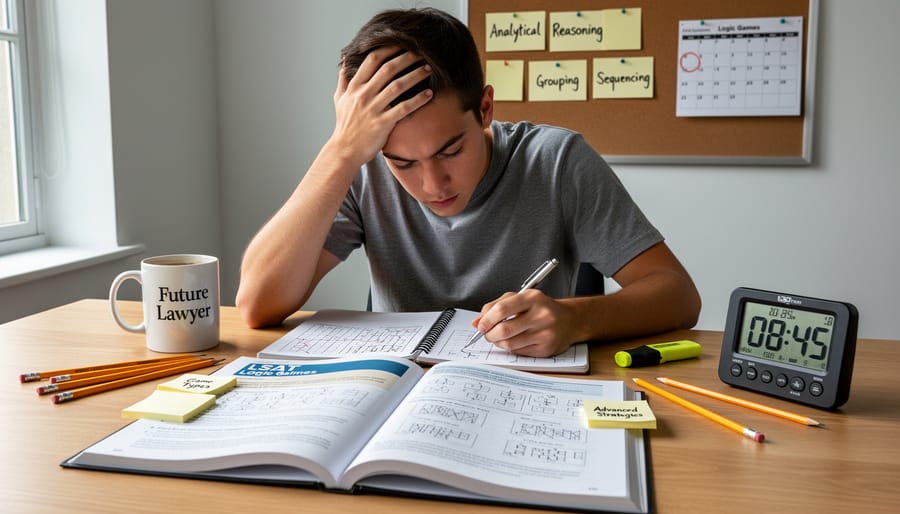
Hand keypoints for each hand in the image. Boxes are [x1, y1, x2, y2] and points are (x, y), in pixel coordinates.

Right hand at [330, 47, 432, 167]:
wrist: (345, 150)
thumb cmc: (345, 125)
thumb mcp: (339, 100)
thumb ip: (343, 80)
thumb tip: (344, 62)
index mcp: (354, 87)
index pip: (372, 60)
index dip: (388, 49)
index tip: (402, 44)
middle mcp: (363, 95)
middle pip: (388, 69)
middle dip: (406, 58)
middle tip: (421, 53)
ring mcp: (373, 109)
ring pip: (398, 86)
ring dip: (415, 75)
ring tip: (428, 69)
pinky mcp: (383, 123)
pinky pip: (404, 108)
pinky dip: (418, 100)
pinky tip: (429, 94)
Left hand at [471, 290, 576, 357]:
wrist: (569, 320)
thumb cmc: (540, 308)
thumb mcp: (520, 298)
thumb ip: (495, 306)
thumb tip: (477, 322)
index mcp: (532, 298)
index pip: (502, 309)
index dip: (487, 320)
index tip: (481, 325)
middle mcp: (541, 315)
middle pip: (504, 330)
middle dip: (489, 335)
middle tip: (487, 334)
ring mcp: (545, 333)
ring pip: (509, 344)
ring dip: (498, 343)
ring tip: (499, 338)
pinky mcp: (546, 349)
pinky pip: (519, 352)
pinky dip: (511, 348)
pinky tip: (514, 341)